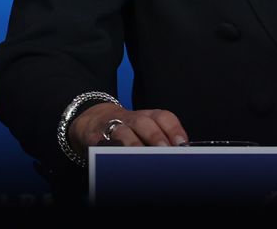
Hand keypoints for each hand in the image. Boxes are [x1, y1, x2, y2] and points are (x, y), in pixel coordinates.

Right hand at [69, 103, 188, 158]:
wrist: (95, 120)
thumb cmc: (128, 129)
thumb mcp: (145, 129)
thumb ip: (162, 139)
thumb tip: (180, 154)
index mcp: (148, 116)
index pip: (163, 117)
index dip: (173, 129)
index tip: (181, 144)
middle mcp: (131, 119)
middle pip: (144, 123)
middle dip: (155, 136)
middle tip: (164, 151)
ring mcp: (113, 127)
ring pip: (124, 132)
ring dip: (134, 144)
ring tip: (142, 158)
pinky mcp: (97, 137)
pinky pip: (104, 144)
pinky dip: (112, 151)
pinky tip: (119, 160)